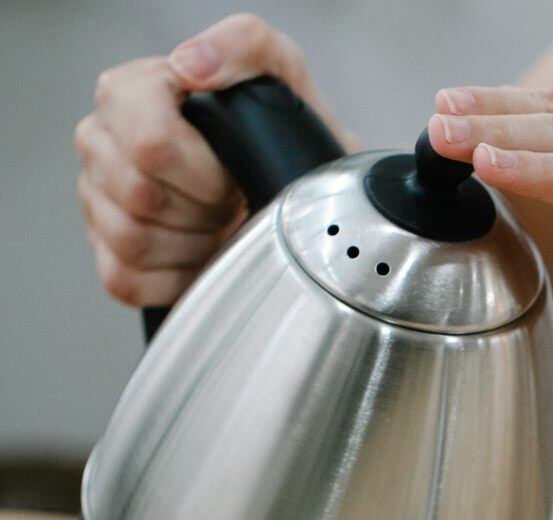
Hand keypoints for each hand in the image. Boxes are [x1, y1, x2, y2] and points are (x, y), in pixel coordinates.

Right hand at [74, 13, 354, 306]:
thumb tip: (192, 64)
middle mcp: (104, 142)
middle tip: (230, 197)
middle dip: (203, 206)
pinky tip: (201, 254)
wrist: (292, 190)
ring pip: (132, 239)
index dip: (200, 169)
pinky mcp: (107, 253)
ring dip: (194, 241)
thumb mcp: (282, 73)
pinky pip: (127, 279)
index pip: (148, 140)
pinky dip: (178, 276)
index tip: (231, 173)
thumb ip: (244, 46)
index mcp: (132, 93)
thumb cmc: (279, 133)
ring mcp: (99, 199)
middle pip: (138, 194)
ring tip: (218, 221)